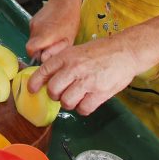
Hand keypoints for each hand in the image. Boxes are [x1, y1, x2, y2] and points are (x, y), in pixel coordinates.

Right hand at [25, 0, 80, 62]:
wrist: (64, 1)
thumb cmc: (69, 20)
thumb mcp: (68, 40)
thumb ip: (56, 51)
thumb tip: (45, 59)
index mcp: (44, 36)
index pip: (30, 50)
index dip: (35, 55)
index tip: (43, 55)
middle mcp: (35, 30)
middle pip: (30, 45)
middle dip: (38, 49)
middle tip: (50, 47)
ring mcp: (33, 24)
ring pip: (32, 38)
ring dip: (39, 41)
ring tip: (52, 36)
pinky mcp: (33, 20)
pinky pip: (34, 31)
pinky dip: (39, 33)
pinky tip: (49, 29)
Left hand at [28, 35, 145, 115]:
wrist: (126, 51)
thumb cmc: (102, 51)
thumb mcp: (78, 50)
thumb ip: (64, 63)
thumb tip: (50, 77)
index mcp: (67, 57)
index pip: (44, 71)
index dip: (35, 83)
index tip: (32, 90)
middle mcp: (74, 69)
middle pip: (53, 91)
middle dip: (55, 95)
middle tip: (62, 94)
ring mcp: (87, 82)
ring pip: (66, 102)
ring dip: (69, 103)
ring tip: (76, 97)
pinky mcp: (99, 93)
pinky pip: (83, 109)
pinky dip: (83, 108)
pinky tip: (87, 101)